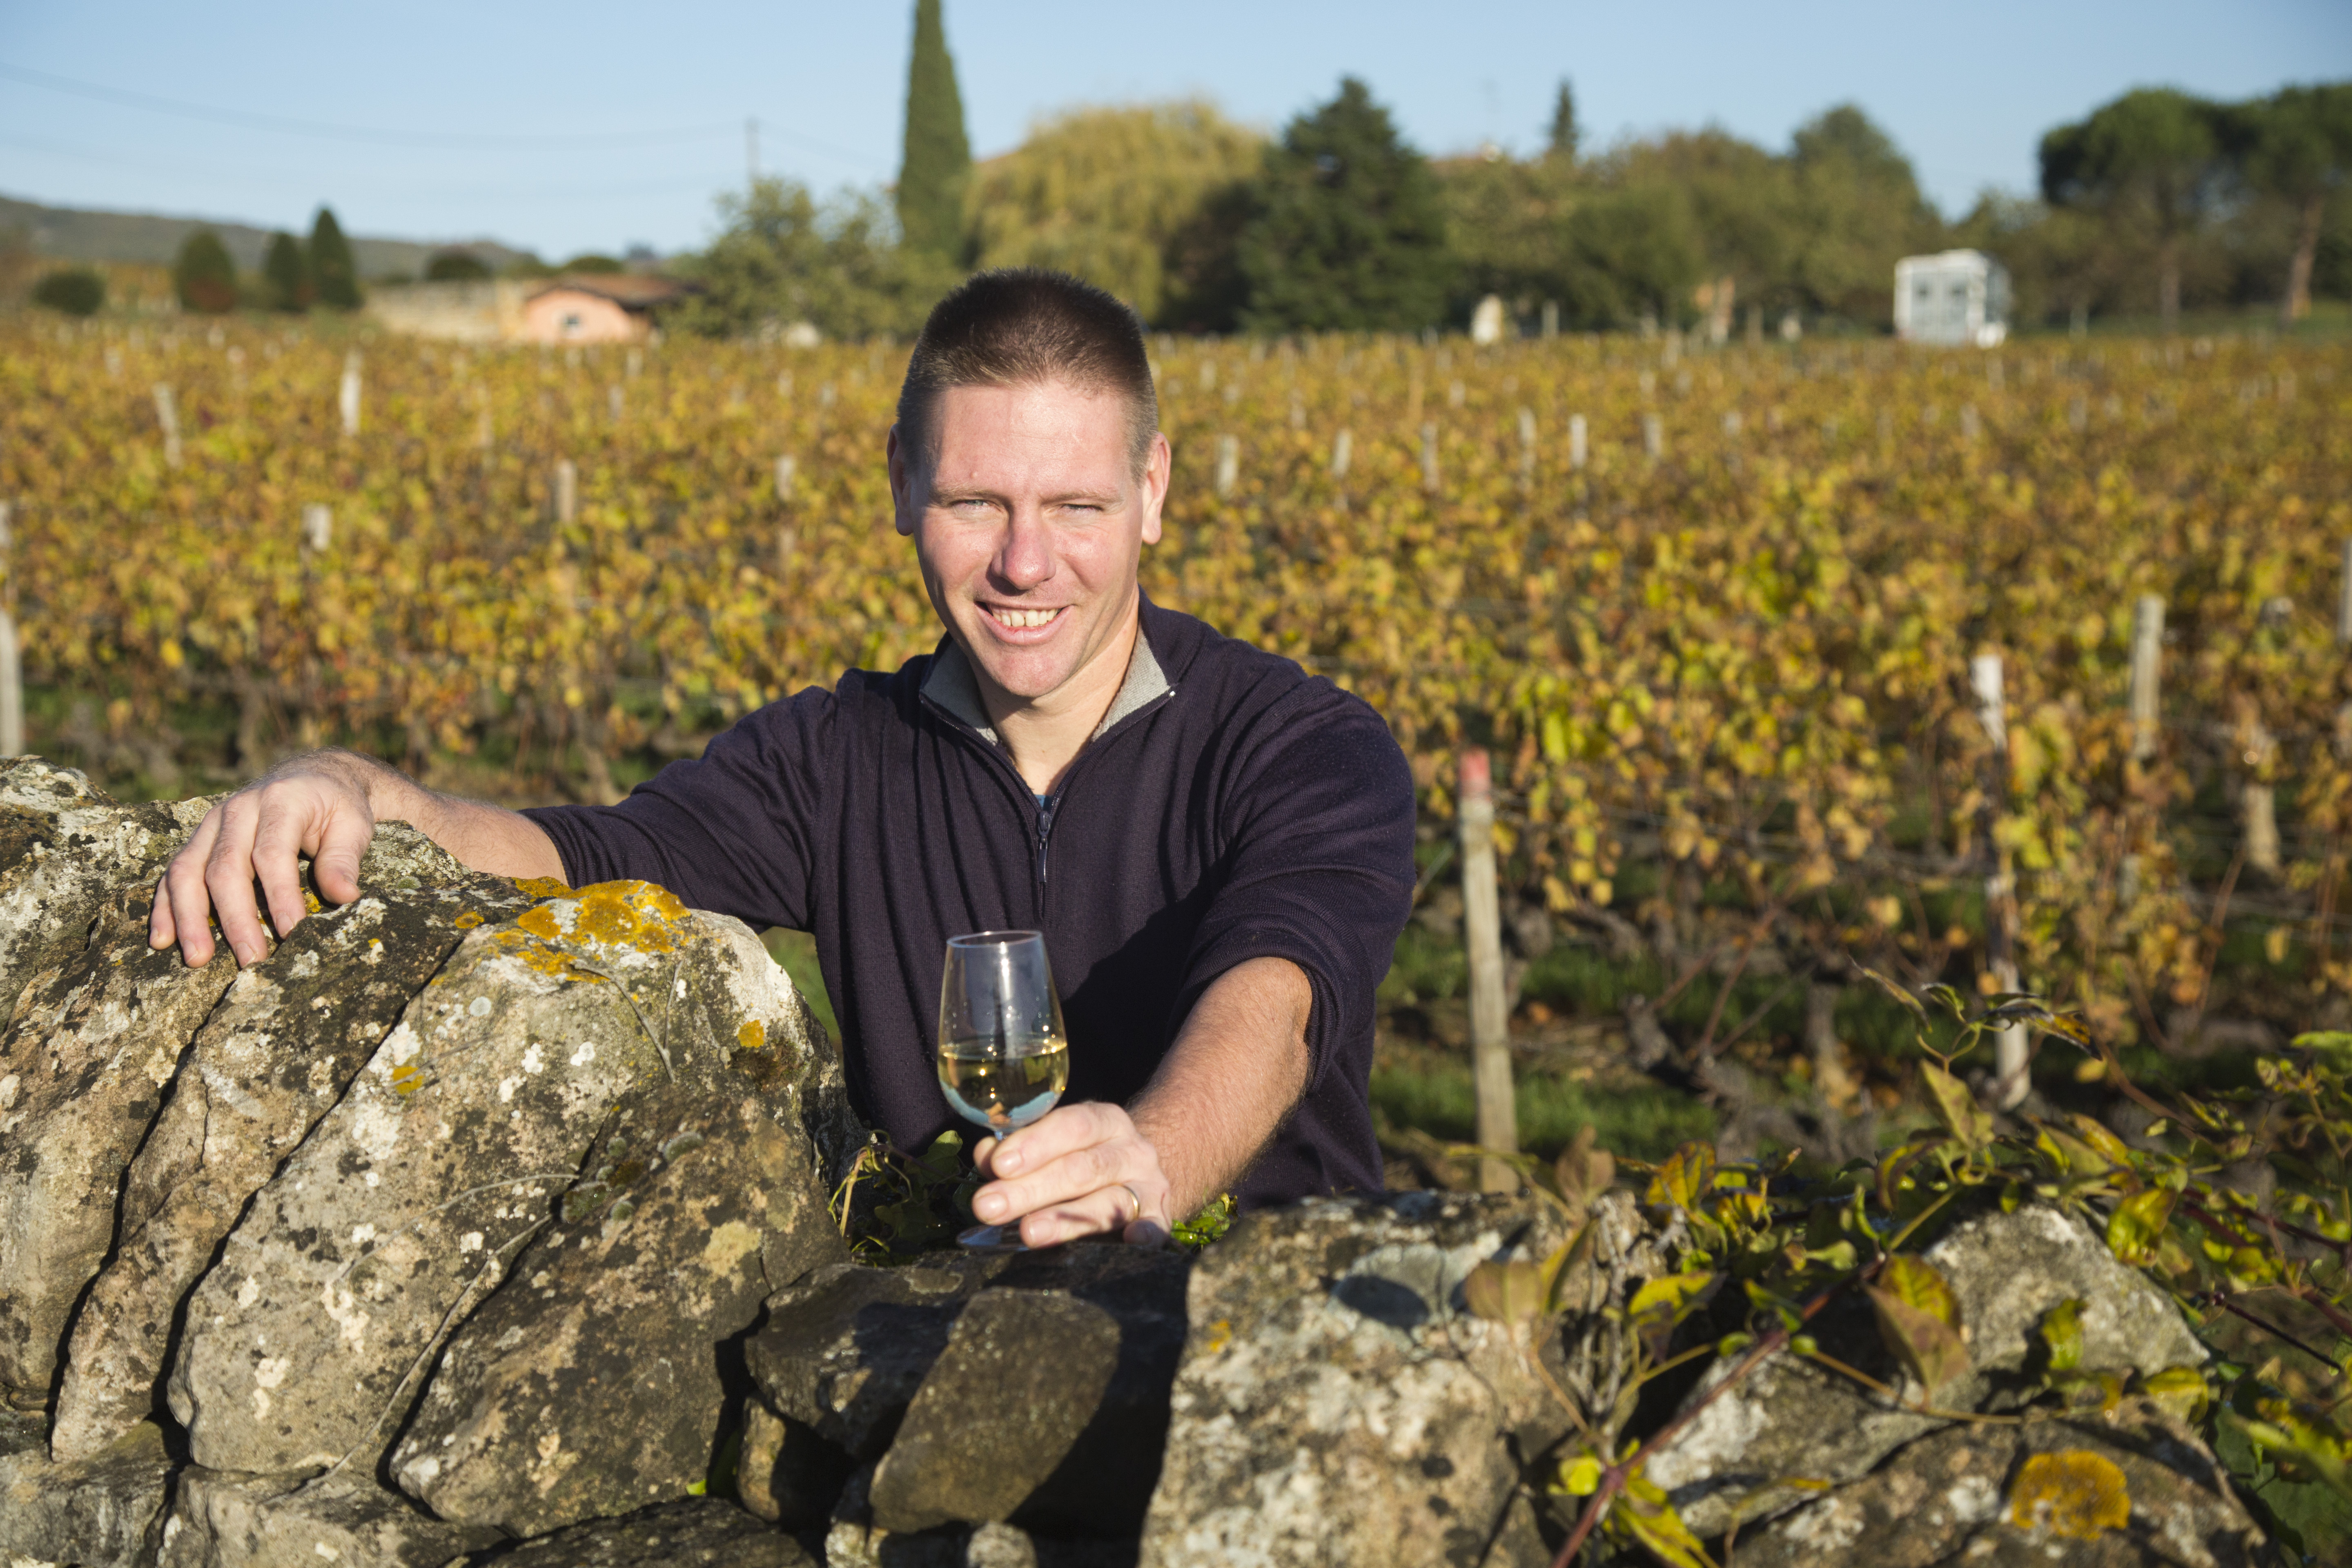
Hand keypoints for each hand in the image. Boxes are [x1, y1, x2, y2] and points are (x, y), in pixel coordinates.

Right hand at [149, 756, 376, 968]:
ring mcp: (213, 824)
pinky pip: (174, 873)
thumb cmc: (337, 806)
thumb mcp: (354, 825)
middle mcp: (239, 809)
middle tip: (250, 960)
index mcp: (280, 801)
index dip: (279, 896)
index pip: (272, 854)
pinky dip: (165, 906)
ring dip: (189, 917)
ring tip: (197, 958)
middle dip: (236, 918)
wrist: (313, 777)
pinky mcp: (200, 839)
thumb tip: (345, 897)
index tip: (291, 934)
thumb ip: (344, 859)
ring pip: (188, 871)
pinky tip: (162, 940)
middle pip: (226, 867)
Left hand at [971, 1101, 1174, 1246]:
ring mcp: (1149, 1185)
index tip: (998, 1165)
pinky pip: (1156, 1228)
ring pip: (1109, 1201)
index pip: (1072, 1126)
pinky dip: (1145, 1235)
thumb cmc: (1082, 1160)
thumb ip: (1017, 1150)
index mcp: (1104, 1121)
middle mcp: (1131, 1149)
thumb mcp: (1055, 1145)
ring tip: (1028, 1233)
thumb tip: (986, 1156)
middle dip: (1031, 1189)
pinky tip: (1130, 1242)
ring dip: (1067, 1219)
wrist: (1140, 1175)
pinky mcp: (1161, 1218)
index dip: (1035, 1143)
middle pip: (1082, 1168)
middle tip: (989, 1207)